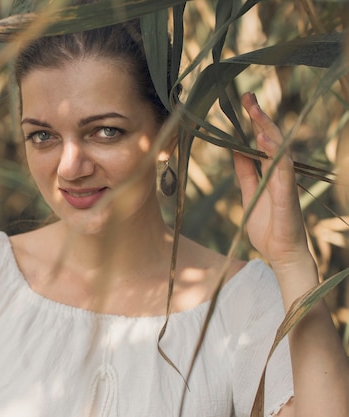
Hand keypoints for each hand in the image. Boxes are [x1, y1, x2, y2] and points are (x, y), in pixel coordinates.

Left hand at [234, 92, 311, 270]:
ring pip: (279, 149)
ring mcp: (285, 182)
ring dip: (267, 129)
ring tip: (255, 112)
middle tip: (248, 97)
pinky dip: (275, 154)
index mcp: (269, 171)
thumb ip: (245, 172)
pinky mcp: (287, 195)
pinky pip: (282, 170)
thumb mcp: (249, 193)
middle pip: (272, 138)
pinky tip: (265, 140)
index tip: (245, 101)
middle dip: (260, 117)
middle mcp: (279, 172)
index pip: (262, 140)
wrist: (279, 254)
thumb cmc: (267, 226)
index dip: (254, 120)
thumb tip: (235, 149)